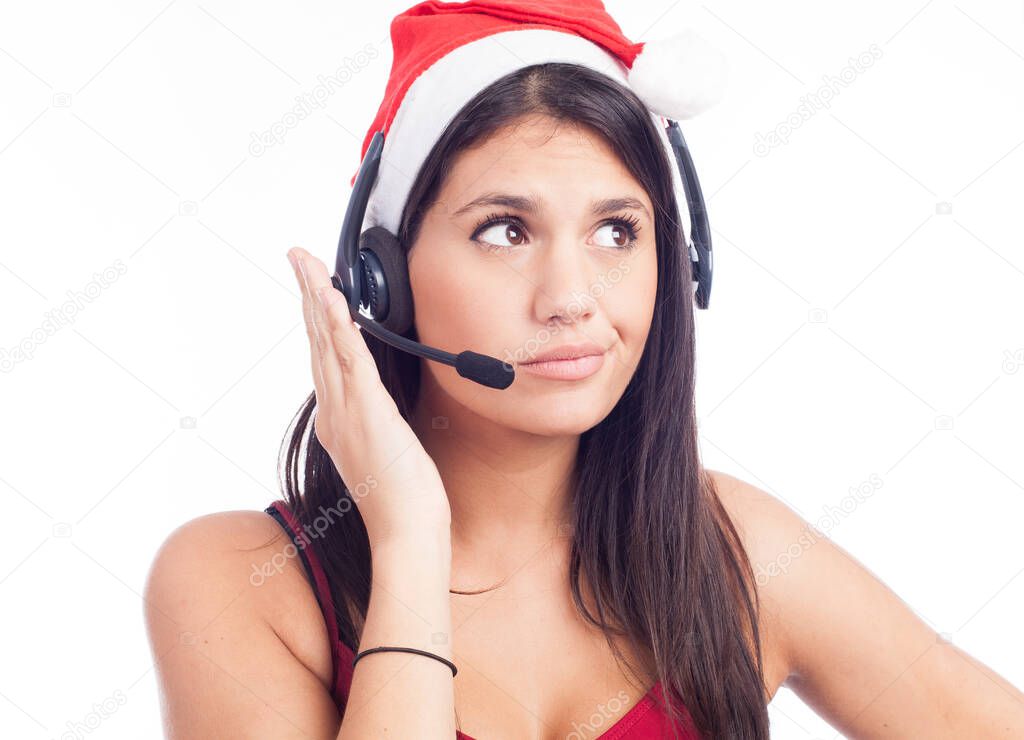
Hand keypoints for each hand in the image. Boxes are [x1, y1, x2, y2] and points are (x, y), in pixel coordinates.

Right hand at [287, 247, 450, 546]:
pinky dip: (341, 327)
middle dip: (307, 293)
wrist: (406, 531)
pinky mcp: (368, 412)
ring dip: (317, 298)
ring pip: (327, 342)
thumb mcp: (384, 448)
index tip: (312, 285)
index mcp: (337, 417)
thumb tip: (375, 402)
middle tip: (297, 256)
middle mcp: (334, 410)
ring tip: (306, 262)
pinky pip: (351, 361)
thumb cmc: (402, 497)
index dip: (315, 315)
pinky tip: (335, 300)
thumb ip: (373, 419)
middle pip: (316, 339)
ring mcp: (348, 410)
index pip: (322, 354)